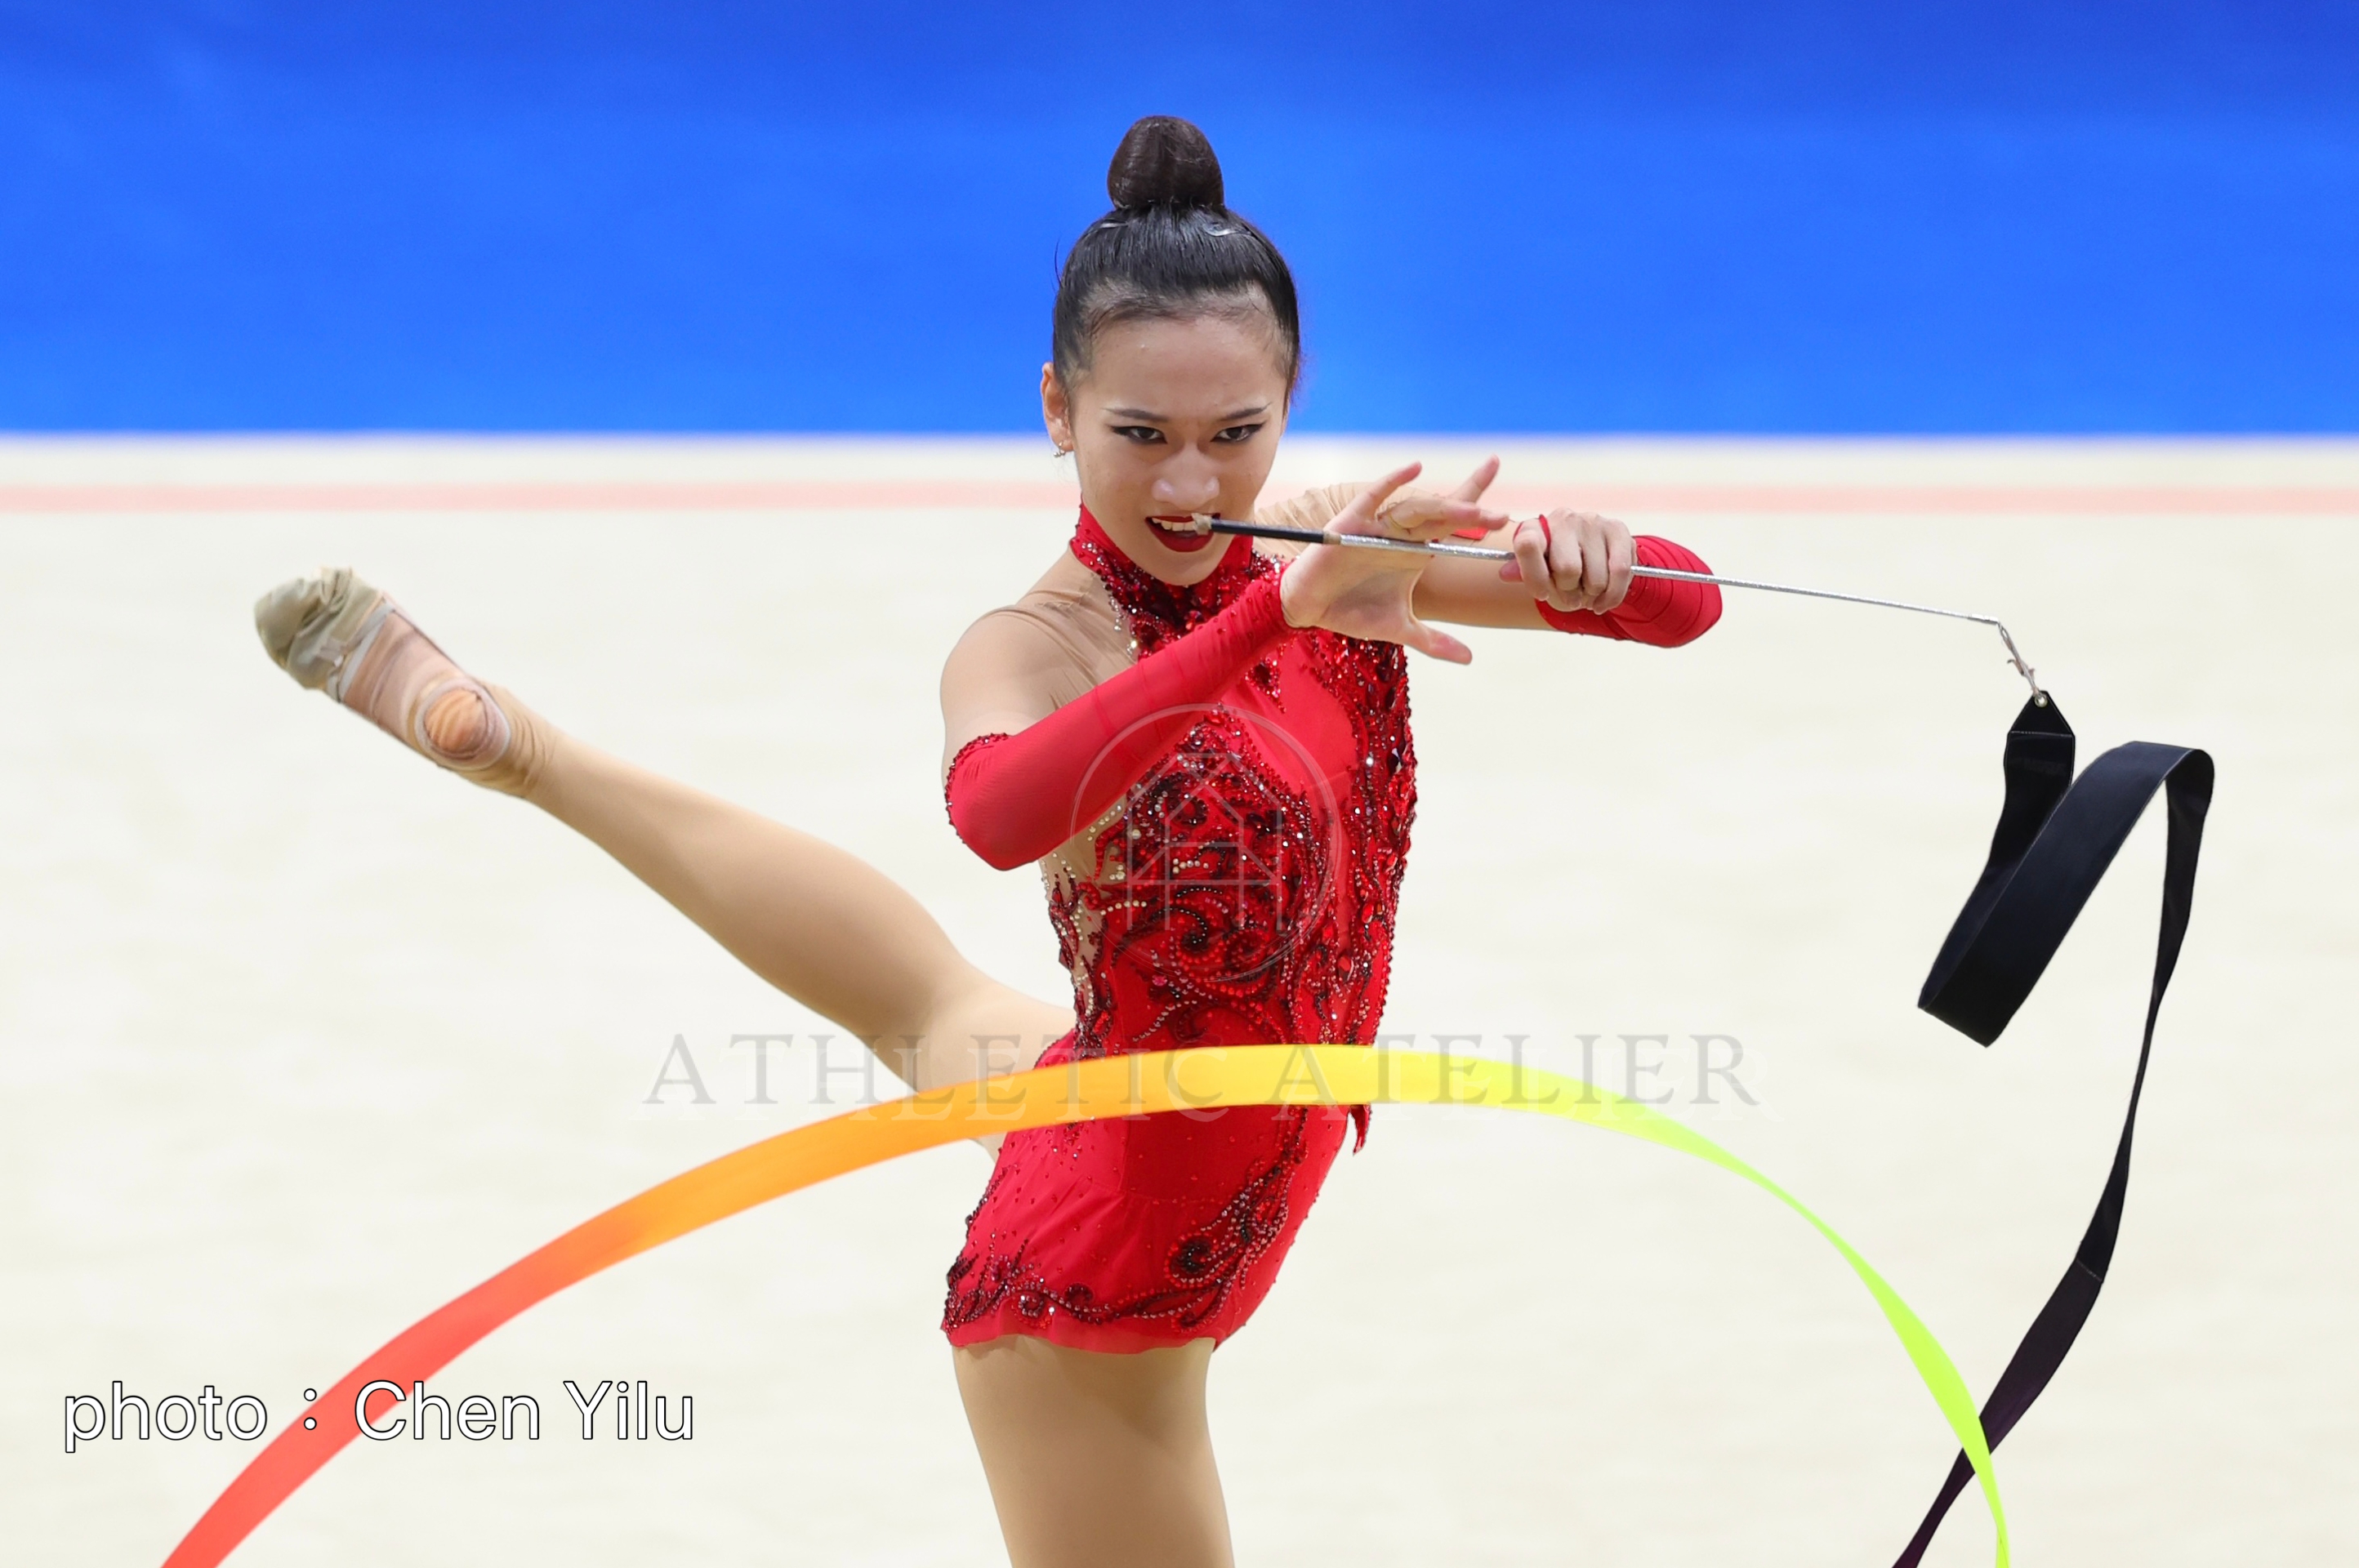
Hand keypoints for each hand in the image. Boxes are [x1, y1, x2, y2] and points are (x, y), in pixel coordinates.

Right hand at [1277, 461, 1509, 663]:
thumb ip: (1434, 641)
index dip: (1479, 508)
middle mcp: (1402, 534)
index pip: (1454, 524)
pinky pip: (1374, 497)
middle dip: (1472, 515)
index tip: (1510, 507)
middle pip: (1443, 515)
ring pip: (1417, 509)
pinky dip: (1393, 482)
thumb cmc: (1352, 610)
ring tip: (1473, 512)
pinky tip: (1415, 469)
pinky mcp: (1352, 522)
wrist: (1309, 608)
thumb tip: (1470, 659)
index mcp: (1417, 551)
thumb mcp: (1400, 628)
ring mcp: (1379, 526)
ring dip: (1445, 508)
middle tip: (1502, 518)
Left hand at [1499, 508, 1633, 614]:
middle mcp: (1563, 518)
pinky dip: (1612, 596)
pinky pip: (1621, 572)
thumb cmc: (1555, 569)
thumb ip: (1523, 574)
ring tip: (1587, 592)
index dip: (1535, 577)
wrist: (1588, 557)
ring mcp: (1592, 521)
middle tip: (1571, 595)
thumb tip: (1505, 574)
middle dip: (1570, 593)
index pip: (1527, 545)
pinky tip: (1603, 600)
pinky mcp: (1617, 529)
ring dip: (1592, 596)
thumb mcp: (1537, 574)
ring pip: (1596, 578)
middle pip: (1568, 569)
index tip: (1543, 593)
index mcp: (1534, 528)